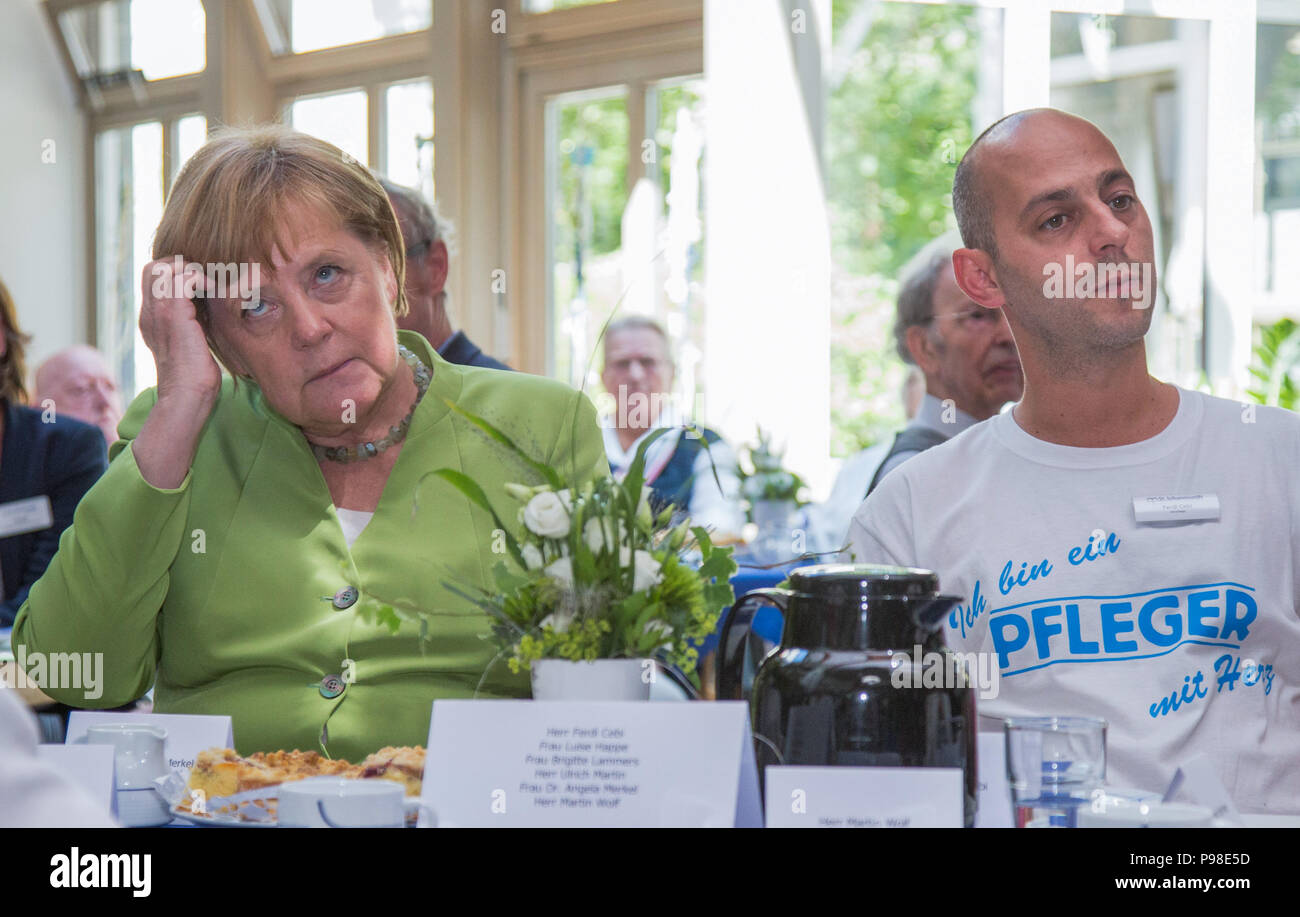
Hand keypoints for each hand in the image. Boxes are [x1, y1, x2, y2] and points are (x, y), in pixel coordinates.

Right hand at [139, 258, 222, 408]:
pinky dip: (202, 278)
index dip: (176, 272)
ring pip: (164, 267)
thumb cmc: (195, 377)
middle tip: (206, 281)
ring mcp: (159, 312)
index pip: (153, 278)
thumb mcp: (190, 342)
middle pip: (154, 266)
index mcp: (152, 318)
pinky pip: (183, 278)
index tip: (202, 283)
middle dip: (183, 265)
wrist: (187, 397)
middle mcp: (150, 312)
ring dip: (192, 270)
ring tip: (211, 286)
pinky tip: (215, 293)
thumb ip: (191, 323)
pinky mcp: (174, 315)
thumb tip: (208, 310)